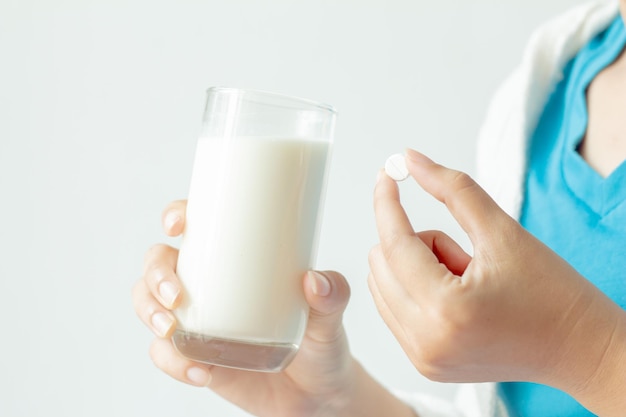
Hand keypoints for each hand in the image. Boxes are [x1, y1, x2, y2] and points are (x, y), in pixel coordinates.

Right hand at [132, 201, 414, 416]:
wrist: (315, 393)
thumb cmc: (319, 340)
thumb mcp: (329, 316)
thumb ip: (333, 295)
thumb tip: (315, 281)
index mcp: (235, 261)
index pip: (196, 226)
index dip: (176, 216)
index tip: (177, 225)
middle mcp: (208, 285)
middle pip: (159, 264)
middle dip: (155, 275)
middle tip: (176, 296)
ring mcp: (198, 320)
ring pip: (149, 304)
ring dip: (149, 314)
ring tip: (173, 331)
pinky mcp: (195, 356)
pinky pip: (165, 354)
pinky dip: (172, 361)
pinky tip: (199, 370)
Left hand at [368, 150, 625, 413]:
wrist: (579, 350)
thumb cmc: (552, 293)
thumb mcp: (503, 231)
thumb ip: (452, 189)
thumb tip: (410, 159)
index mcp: (446, 310)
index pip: (395, 243)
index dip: (387, 203)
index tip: (386, 174)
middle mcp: (425, 342)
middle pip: (381, 263)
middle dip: (418, 244)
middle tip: (464, 255)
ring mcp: (422, 358)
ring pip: (382, 283)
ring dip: (415, 267)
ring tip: (465, 280)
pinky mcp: (424, 365)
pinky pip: (393, 308)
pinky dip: (416, 289)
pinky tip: (458, 298)